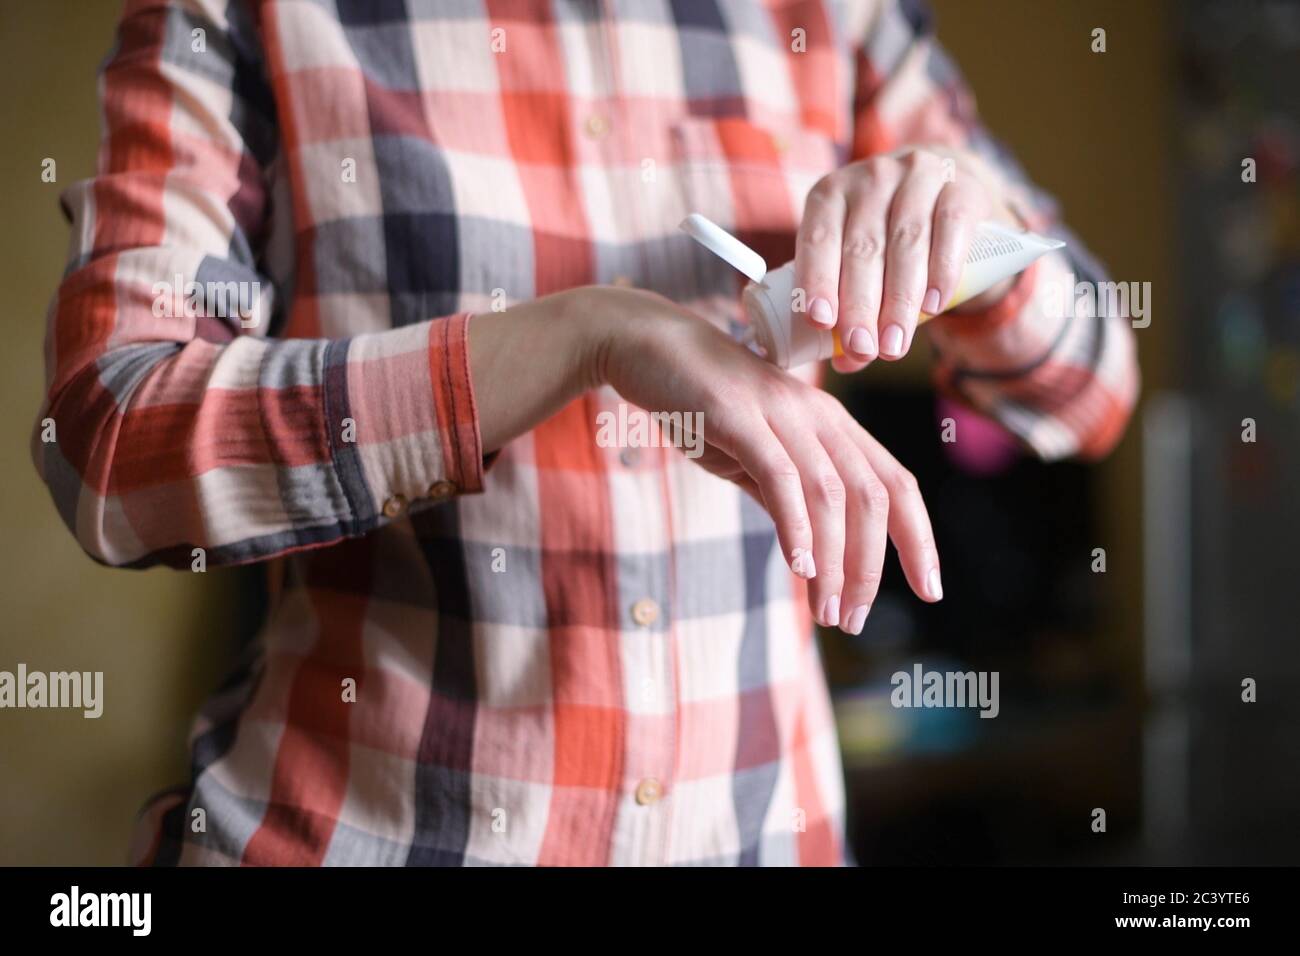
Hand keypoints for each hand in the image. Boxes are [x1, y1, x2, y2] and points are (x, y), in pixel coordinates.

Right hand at [589, 286, 942, 631]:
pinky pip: (781, 477)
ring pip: (831, 494)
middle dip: (869, 568)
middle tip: (850, 620)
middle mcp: (818, 415)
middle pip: (871, 497)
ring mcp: (781, 412)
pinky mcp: (739, 416)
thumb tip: (813, 554)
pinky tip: (800, 568)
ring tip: (826, 612)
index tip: (930, 590)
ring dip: (835, 561)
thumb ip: (786, 496)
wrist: (646, 344)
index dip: (920, 539)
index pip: (896, 484)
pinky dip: (796, 526)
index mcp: (832, 425)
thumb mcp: (754, 456)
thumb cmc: (700, 402)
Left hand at [793, 146, 1016, 373]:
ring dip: (899, 301)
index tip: (820, 321)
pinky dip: (942, 271)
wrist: (943, 196)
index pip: (817, 238)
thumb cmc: (886, 241)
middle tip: (863, 349)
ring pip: (905, 244)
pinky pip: (950, 229)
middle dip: (861, 306)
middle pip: (862, 249)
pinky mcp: (960, 186)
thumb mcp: (858, 265)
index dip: (817, 280)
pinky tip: (934, 305)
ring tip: (895, 344)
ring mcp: (917, 176)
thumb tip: (845, 362)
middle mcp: (870, 177)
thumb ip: (849, 309)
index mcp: (830, 195)